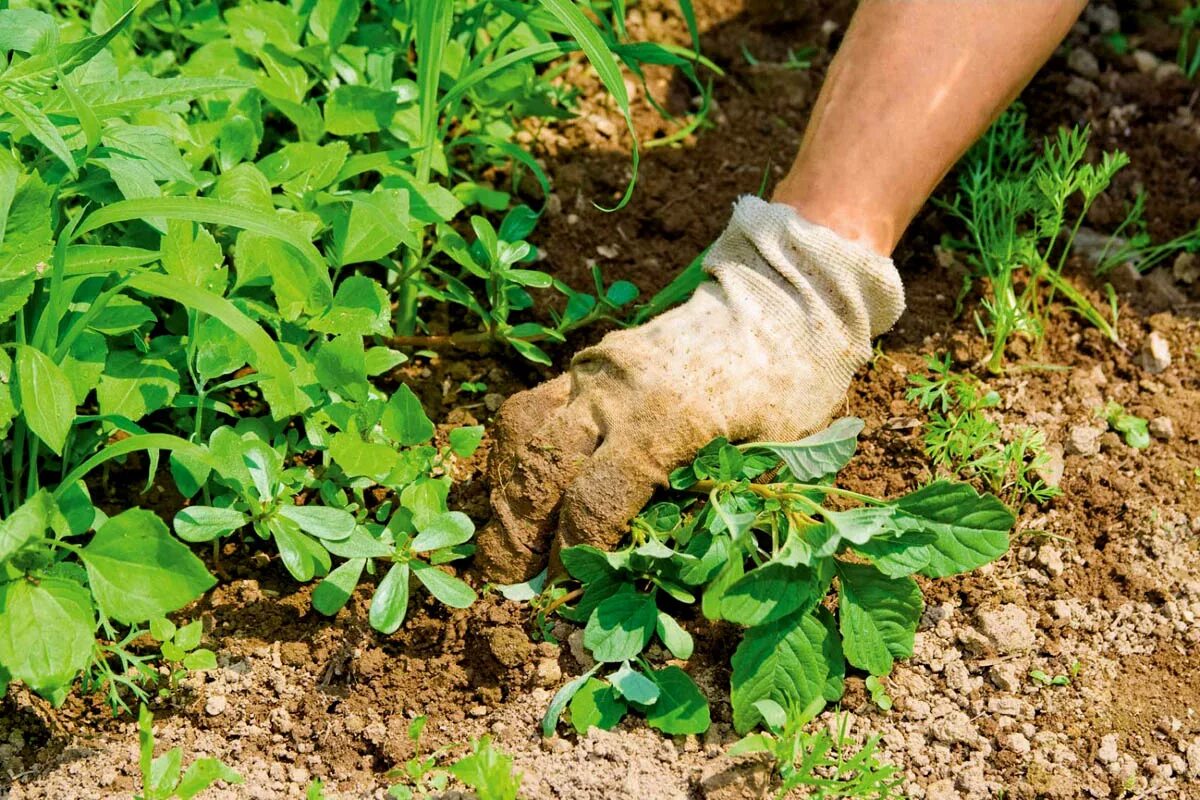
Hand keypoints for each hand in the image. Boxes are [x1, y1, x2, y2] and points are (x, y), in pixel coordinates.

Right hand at [475, 197, 904, 583]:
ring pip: (524, 431)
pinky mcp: (592, 359)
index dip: (574, 553)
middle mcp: (618, 392)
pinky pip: (536, 405)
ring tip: (504, 535)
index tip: (567, 586)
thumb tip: (663, 566)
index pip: (595, 501)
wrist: (783, 297)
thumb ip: (719, 504)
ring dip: (506, 488)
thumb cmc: (791, 383)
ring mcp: (598, 369)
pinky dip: (521, 450)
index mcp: (668, 421)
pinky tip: (523, 483)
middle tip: (509, 578)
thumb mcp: (777, 454)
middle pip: (542, 467)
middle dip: (517, 531)